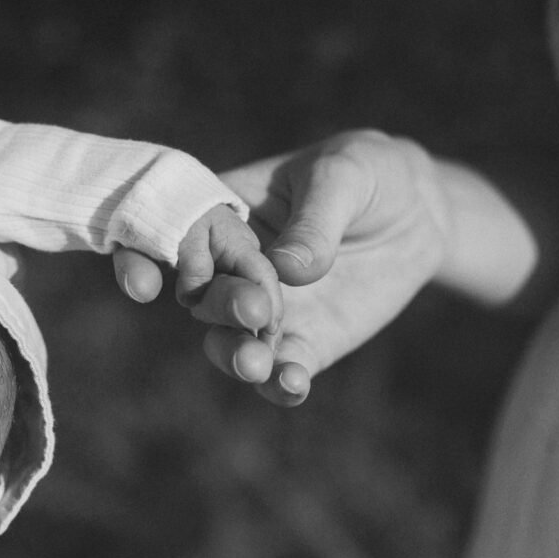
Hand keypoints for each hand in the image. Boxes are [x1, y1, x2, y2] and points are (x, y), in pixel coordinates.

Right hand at [115, 130, 452, 404]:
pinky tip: (295, 385)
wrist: (417, 210)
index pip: (167, 235)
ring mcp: (263, 310)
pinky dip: (282, 383)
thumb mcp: (346, 175)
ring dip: (236, 357)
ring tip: (259, 365)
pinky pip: (281, 371)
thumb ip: (315, 219)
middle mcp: (229, 267)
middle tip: (257, 309)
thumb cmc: (367, 172)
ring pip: (227, 343)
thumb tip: (288, 270)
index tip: (145, 285)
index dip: (141, 259)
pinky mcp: (305, 342)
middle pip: (199, 296)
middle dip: (219, 307)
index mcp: (222, 213)